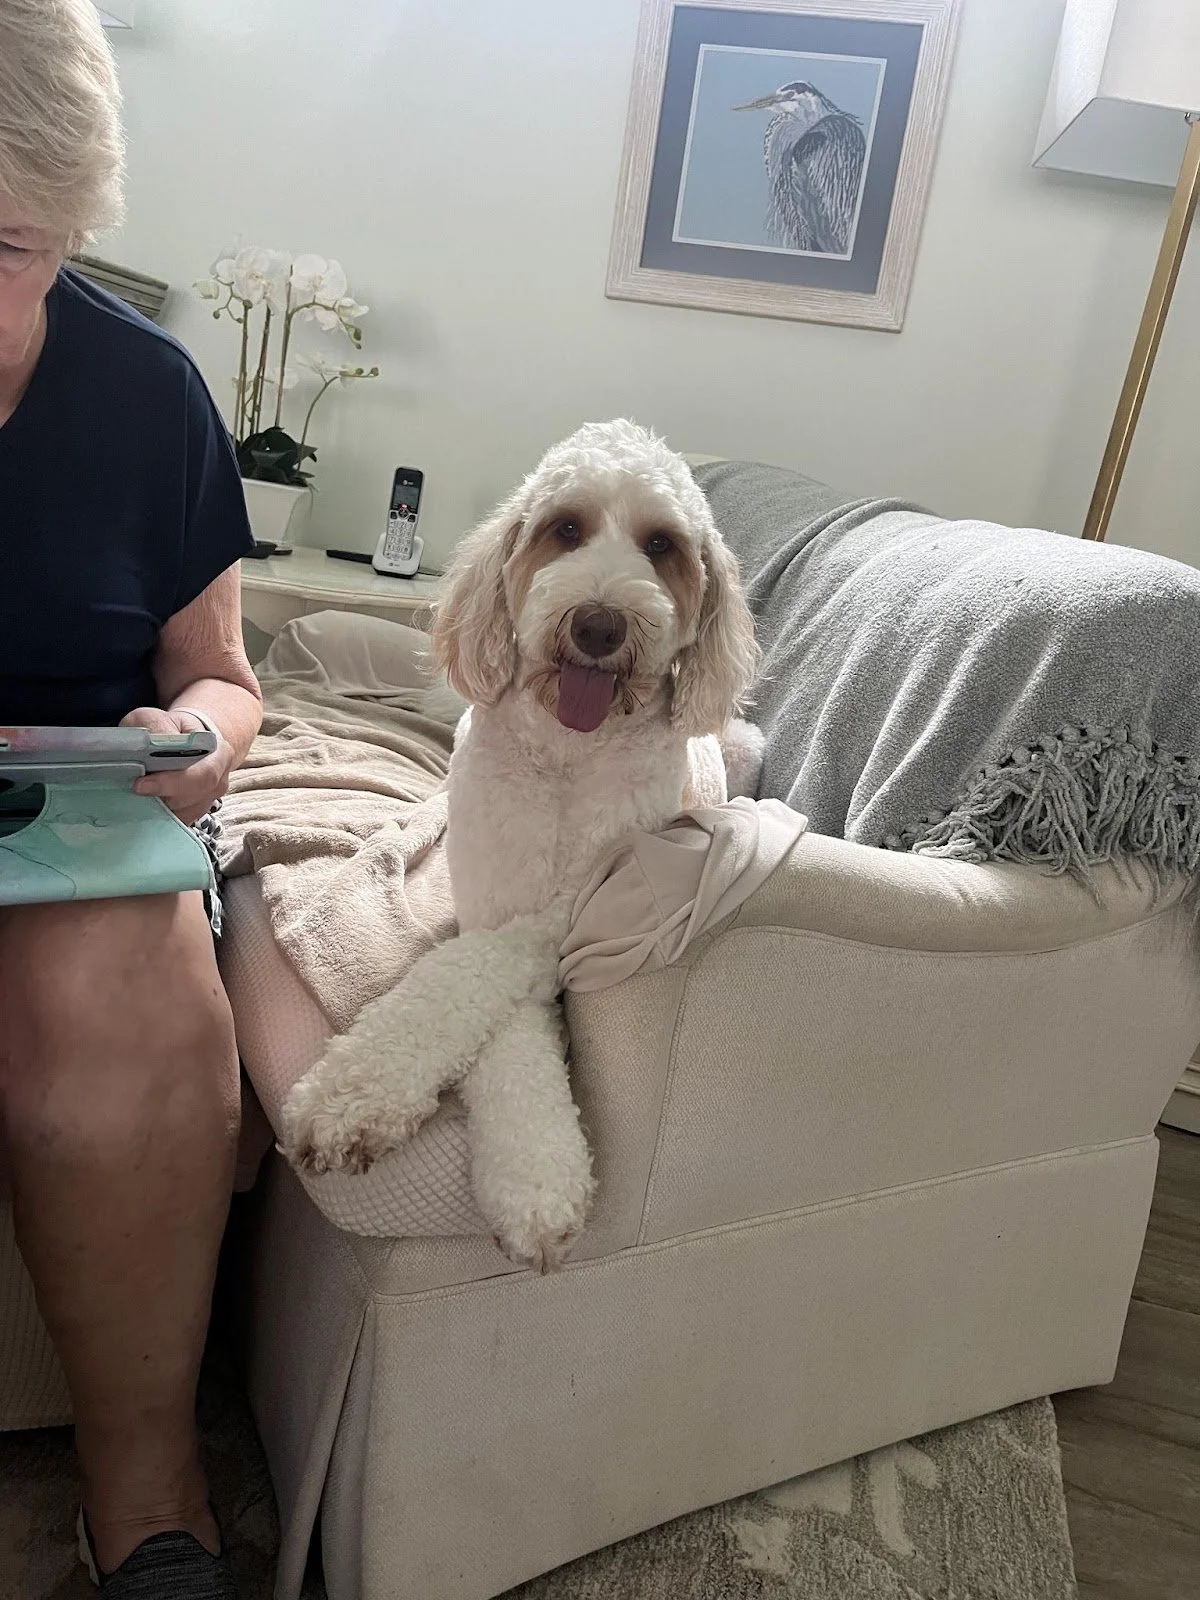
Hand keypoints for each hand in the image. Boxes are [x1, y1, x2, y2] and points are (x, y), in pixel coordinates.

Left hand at [119, 706, 233, 825]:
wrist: (185, 740)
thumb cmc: (171, 728)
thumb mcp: (159, 718)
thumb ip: (156, 728)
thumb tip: (152, 747)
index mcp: (219, 754)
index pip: (202, 774)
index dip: (171, 783)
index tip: (139, 784)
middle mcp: (220, 780)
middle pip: (192, 799)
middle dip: (161, 798)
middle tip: (133, 791)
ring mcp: (209, 799)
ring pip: (184, 814)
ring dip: (158, 809)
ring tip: (137, 797)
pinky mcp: (195, 812)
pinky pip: (178, 822)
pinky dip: (159, 817)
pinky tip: (145, 806)